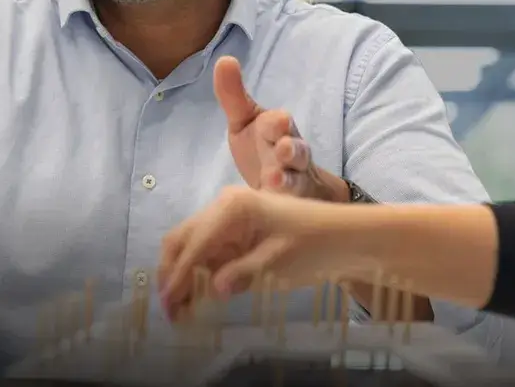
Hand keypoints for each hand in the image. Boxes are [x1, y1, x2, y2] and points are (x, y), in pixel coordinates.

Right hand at [157, 187, 342, 318]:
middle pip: (182, 239)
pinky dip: (197, 272)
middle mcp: (221, 206)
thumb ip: (242, 274)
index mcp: (231, 207)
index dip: (178, 276)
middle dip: (171, 273)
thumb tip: (212, 289)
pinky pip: (206, 252)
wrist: (346, 237)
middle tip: (169, 309)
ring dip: (180, 274)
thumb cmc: (315, 246)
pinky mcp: (233, 232)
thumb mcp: (278, 263)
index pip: (194, 244)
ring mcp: (226, 218)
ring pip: (189, 245)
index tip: (168, 304)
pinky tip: (195, 295)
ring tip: (179, 308)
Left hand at [213, 56, 345, 201]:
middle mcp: (290, 153)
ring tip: (274, 184)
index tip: (278, 120)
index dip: (278, 123)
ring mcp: (293, 180)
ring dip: (287, 181)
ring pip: (296, 179)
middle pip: (297, 150)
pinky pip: (289, 206)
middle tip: (285, 150)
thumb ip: (233, 95)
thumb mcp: (245, 121)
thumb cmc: (262, 146)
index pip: (279, 123)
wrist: (287, 184)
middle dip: (292, 150)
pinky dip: (281, 205)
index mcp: (276, 129)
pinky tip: (269, 204)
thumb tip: (224, 59)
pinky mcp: (290, 205)